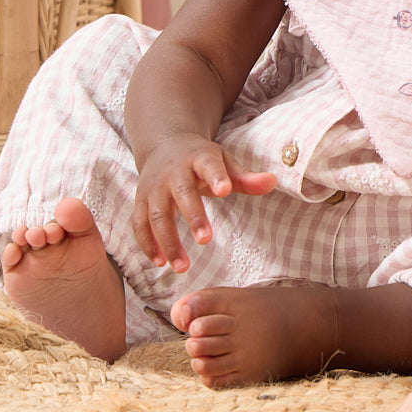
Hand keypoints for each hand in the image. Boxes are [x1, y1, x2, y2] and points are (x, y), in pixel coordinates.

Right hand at [132, 136, 276, 272]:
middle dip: (193, 216)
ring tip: (182, 266)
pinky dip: (147, 244)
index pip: (209, 165)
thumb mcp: (225, 162)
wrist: (165, 145)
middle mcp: (173, 171)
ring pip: (156, 214)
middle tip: (207, 240)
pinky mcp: (140, 200)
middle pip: (182, 193)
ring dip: (168, 241)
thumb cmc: (201, 160)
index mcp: (199, 157)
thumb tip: (273, 182)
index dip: (216, 176)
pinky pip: (138, 224)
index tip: (225, 190)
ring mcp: (153, 187)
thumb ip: (246, 177)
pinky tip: (159, 262)